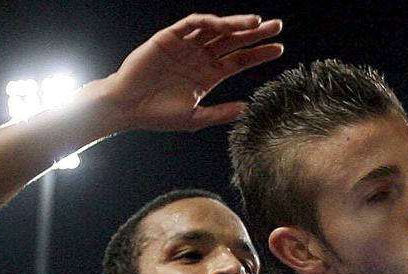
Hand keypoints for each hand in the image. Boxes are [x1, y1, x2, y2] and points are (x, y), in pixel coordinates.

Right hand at [94, 14, 283, 131]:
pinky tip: (224, 24)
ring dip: (236, 24)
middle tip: (277, 26)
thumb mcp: (195, 119)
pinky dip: (208, 22)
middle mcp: (200, 57)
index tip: (280, 49)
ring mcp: (185, 46)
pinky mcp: (169, 38)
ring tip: (256, 23)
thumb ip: (221, 113)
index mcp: (208, 74)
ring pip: (216, 29)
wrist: (127, 108)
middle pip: (233, 41)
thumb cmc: (158, 115)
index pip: (240, 60)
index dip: (259, 54)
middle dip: (255, 33)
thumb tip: (248, 108)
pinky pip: (191, 24)